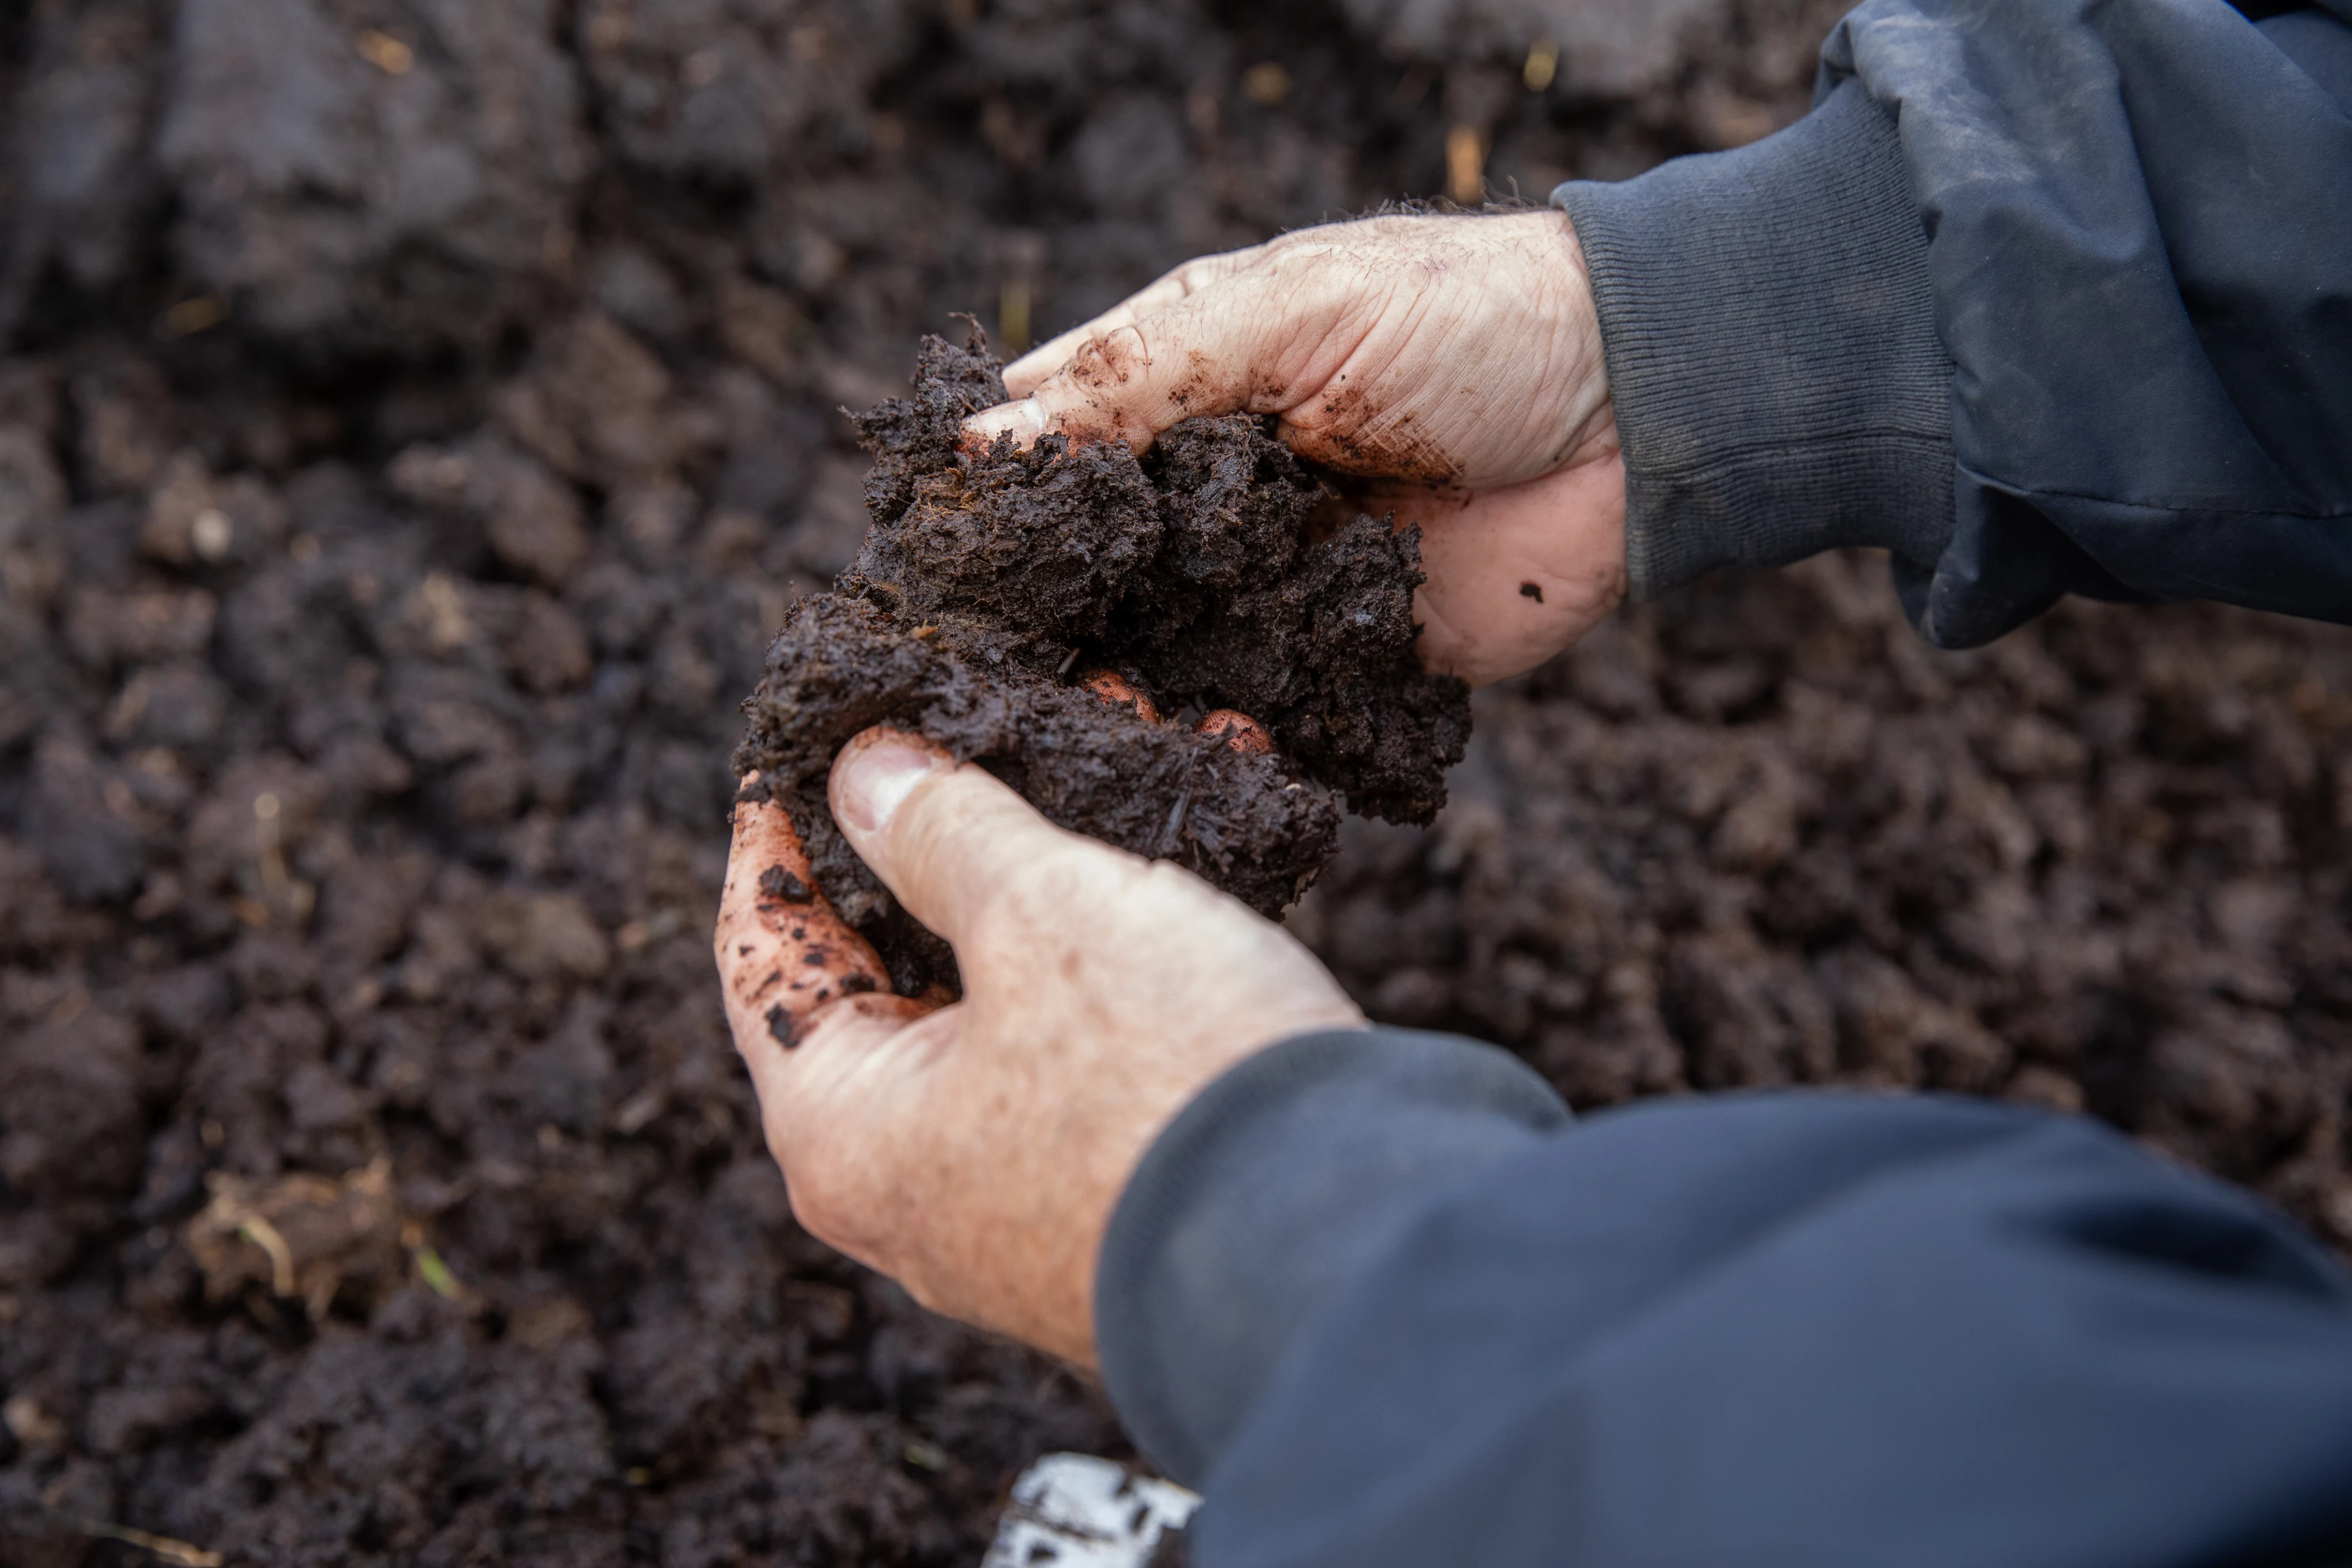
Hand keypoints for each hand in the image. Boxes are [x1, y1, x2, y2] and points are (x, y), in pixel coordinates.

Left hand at [714, 730, 1363, 1364]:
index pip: (762, 958)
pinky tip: (1197, 820)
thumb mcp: (1041, 914)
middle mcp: (914, 1186)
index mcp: (842, 1132)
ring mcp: (1021, 1198)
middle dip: (954, 825)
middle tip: (977, 715)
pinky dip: (1134, 926)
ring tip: (1119, 730)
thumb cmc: (1161, 1084)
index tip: (798, 746)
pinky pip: (1098, 1028)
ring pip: (1015, 985)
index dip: (776, 836)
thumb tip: (866, 773)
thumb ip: (942, 830)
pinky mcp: (1124, 1185)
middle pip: (895, 965)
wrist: (1350, 1254)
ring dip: (1065, 857)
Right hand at [966, 211, 1626, 687]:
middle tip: (986, 688)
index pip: (1040, 455)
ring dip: (1120, 701)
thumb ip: (1138, 378)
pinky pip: (1261, 719)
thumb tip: (976, 447)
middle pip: (1084, 581)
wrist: (1638, 414)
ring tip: (1084, 733)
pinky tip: (1192, 764)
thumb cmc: (1463, 321)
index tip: (924, 580)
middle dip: (1040, 633)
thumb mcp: (1287, 314)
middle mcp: (1205, 501)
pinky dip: (1226, 745)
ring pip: (1157, 662)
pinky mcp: (1340, 665)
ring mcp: (1266, 589)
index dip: (981, 513)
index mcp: (1175, 394)